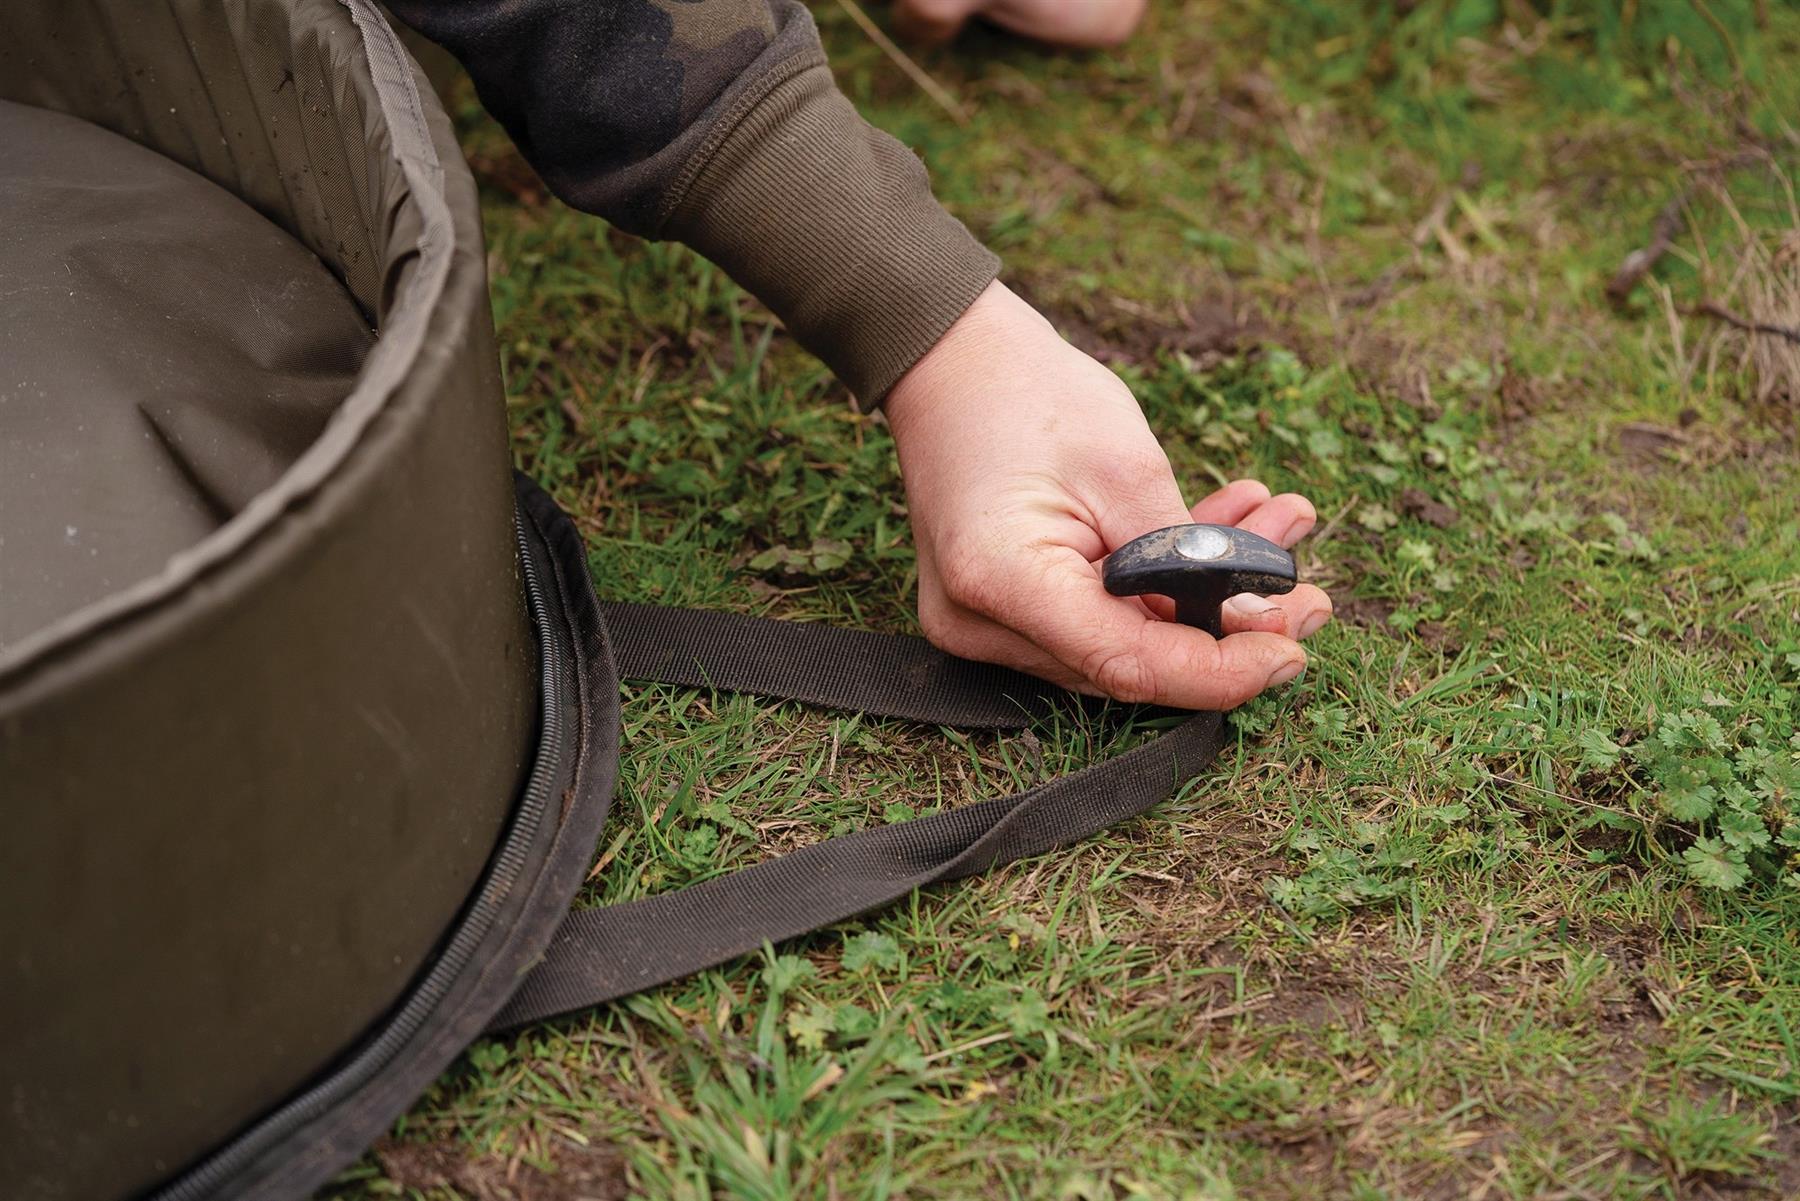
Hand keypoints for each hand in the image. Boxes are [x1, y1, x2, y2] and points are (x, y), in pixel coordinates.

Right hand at [884, 282, 1332, 708]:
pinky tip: (1224, 531)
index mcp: (1002, 583)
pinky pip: (1098, 619)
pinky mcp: (1004, 612)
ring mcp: (986, 625)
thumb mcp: (1126, 466)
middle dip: (1227, 630)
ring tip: (1275, 529)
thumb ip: (1190, 555)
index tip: (1292, 651)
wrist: (949, 360)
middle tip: (1308, 594)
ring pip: (1123, 642)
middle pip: (1129, 665)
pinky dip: (1161, 587)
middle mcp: (982, 625)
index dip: (1221, 672)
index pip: (1129, 664)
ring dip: (1203, 598)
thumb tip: (1258, 622)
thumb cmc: (1025, 393)